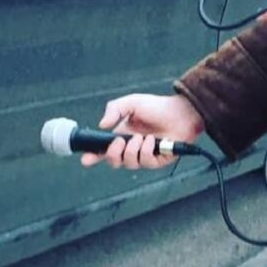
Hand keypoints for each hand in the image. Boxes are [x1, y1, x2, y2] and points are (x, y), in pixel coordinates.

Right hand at [85, 93, 204, 170]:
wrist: (181, 112)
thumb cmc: (158, 107)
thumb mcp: (131, 103)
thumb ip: (114, 110)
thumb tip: (101, 125)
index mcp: (121, 135)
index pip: (103, 150)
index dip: (93, 157)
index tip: (85, 159)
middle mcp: (131, 147)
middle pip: (113, 162)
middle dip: (112, 154)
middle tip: (119, 142)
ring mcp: (144, 155)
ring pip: (128, 163)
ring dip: (132, 150)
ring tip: (141, 137)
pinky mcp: (158, 160)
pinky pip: (146, 163)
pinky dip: (146, 151)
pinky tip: (152, 141)